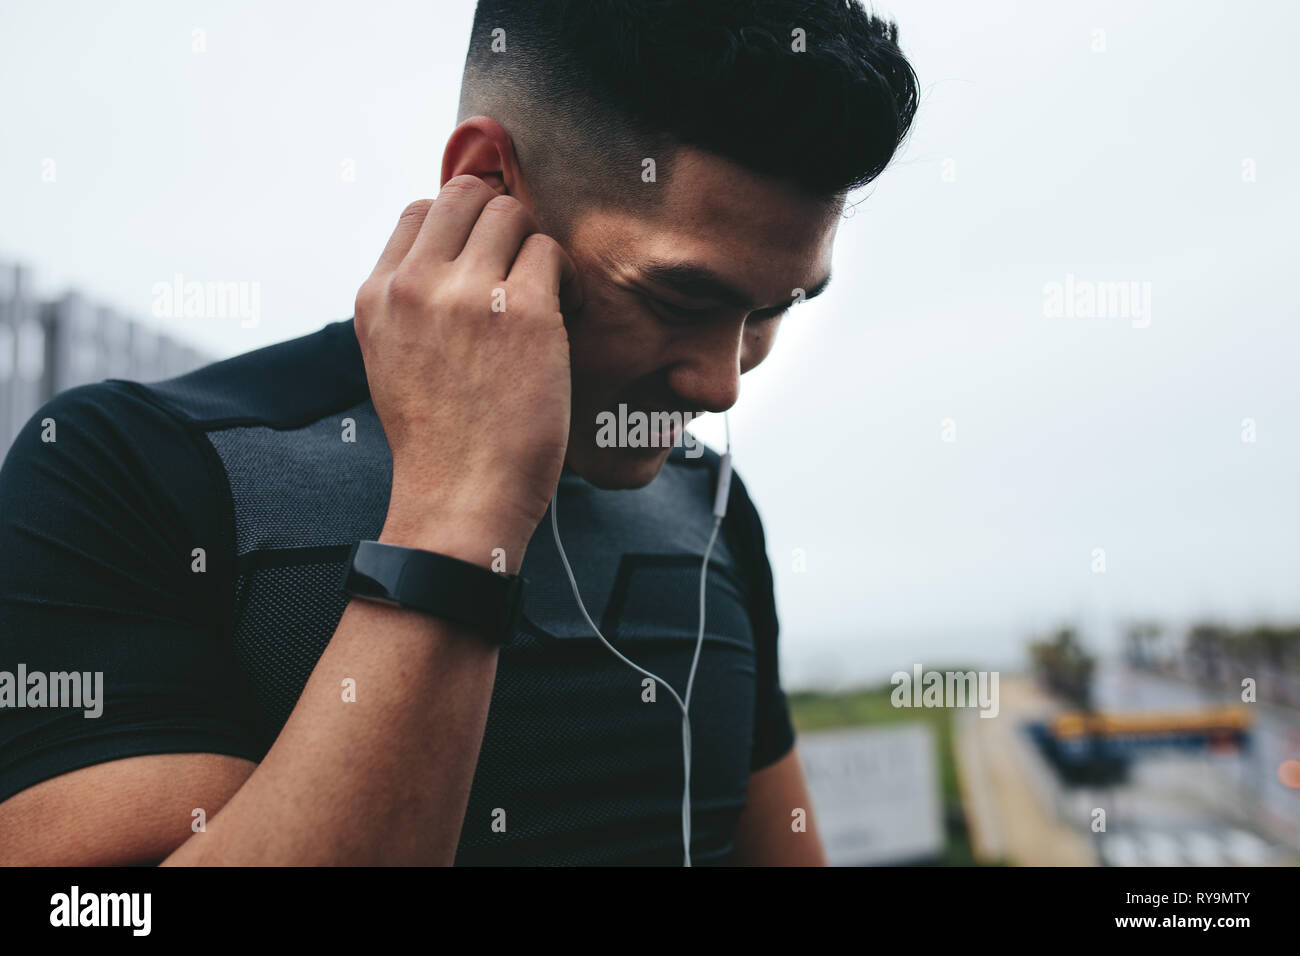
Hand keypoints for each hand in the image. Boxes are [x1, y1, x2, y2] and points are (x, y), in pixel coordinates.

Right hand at [354, 176, 582, 568]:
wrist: (460, 497)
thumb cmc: (440, 440)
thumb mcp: (392, 359)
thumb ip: (410, 303)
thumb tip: (451, 254)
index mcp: (376, 296)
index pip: (420, 212)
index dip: (461, 225)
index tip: (486, 258)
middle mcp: (413, 285)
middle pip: (465, 195)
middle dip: (500, 219)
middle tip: (520, 264)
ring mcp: (465, 293)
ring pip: (510, 213)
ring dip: (534, 244)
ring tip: (543, 291)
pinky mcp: (520, 310)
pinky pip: (550, 251)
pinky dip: (564, 275)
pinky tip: (563, 311)